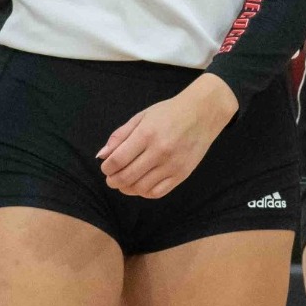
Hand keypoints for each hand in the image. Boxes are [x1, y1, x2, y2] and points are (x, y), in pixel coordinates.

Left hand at [97, 75, 237, 198]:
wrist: (203, 113)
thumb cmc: (169, 112)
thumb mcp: (142, 116)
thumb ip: (120, 135)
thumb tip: (102, 155)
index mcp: (147, 134)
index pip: (118, 159)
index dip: (107, 167)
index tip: (106, 167)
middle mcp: (160, 151)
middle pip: (127, 176)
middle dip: (113, 180)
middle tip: (111, 178)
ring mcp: (172, 165)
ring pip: (141, 188)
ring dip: (127, 188)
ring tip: (124, 182)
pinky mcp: (182, 174)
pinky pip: (158, 192)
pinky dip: (144, 192)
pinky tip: (140, 185)